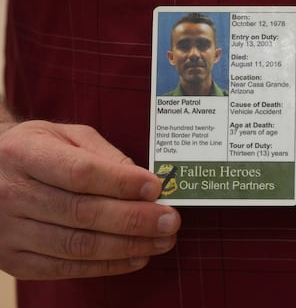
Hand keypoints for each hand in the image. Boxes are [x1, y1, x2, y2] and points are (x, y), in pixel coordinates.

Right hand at [0, 120, 180, 279]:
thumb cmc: (35, 149)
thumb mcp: (65, 135)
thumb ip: (102, 154)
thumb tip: (143, 179)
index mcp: (24, 154)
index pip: (79, 173)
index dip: (122, 183)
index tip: (156, 188)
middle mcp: (12, 194)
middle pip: (83, 213)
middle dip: (135, 219)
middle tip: (170, 220)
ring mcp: (10, 232)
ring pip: (78, 245)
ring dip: (128, 246)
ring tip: (163, 240)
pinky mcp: (14, 260)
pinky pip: (66, 268)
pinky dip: (107, 266)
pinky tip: (137, 257)